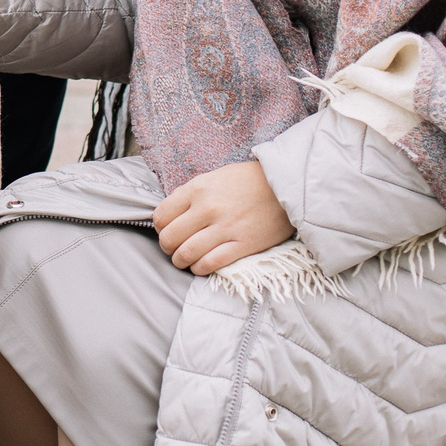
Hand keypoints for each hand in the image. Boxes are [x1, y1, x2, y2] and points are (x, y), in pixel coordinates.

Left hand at [153, 160, 294, 274]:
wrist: (284, 186)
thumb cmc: (247, 180)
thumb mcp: (213, 177)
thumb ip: (191, 194)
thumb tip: (170, 213)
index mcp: (197, 189)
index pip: (161, 216)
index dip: (160, 227)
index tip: (166, 230)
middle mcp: (207, 209)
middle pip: (170, 238)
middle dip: (167, 247)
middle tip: (173, 248)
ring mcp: (225, 228)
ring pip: (186, 254)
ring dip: (180, 261)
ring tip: (184, 260)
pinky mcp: (243, 245)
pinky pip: (210, 264)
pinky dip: (199, 268)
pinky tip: (200, 266)